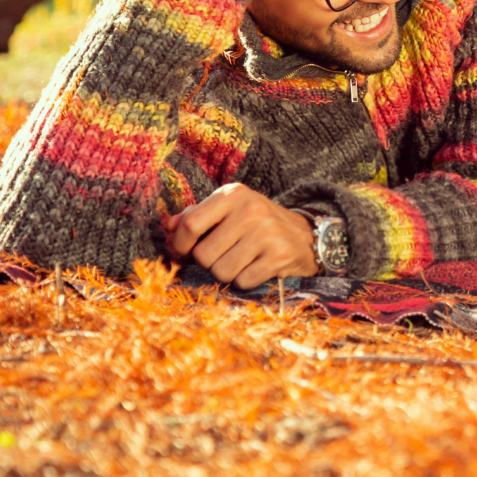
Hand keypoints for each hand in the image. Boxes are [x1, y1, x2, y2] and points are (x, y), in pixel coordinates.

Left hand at [166, 183, 318, 287]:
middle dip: (209, 262)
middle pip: (204, 254)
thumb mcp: (230, 211)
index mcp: (234, 194)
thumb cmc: (259, 224)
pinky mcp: (278, 256)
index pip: (191, 224)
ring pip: (221, 271)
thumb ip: (198, 215)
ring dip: (227, 273)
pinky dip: (245, 280)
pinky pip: (242, 281)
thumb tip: (169, 226)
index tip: (185, 251)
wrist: (307, 237)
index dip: (181, 244)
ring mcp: (267, 233)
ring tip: (241, 261)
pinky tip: (256, 268)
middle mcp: (251, 210)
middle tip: (224, 255)